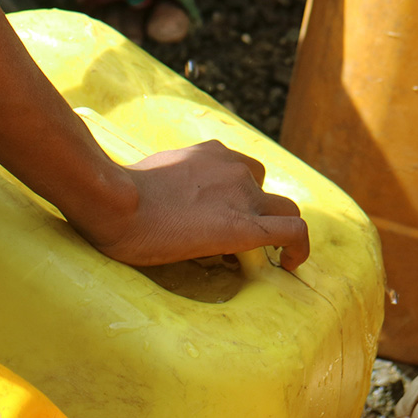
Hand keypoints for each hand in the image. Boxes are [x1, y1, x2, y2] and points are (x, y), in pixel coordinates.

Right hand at [66, 139, 311, 270]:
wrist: (117, 203)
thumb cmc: (118, 195)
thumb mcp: (148, 176)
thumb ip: (168, 183)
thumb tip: (159, 202)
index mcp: (210, 153)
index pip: (240, 168)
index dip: (238, 194)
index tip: (222, 215)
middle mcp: (233, 168)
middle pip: (263, 187)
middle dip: (255, 210)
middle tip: (234, 238)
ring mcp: (243, 196)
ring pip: (285, 209)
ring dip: (276, 229)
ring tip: (265, 256)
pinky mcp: (246, 227)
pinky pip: (294, 232)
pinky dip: (300, 248)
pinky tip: (290, 264)